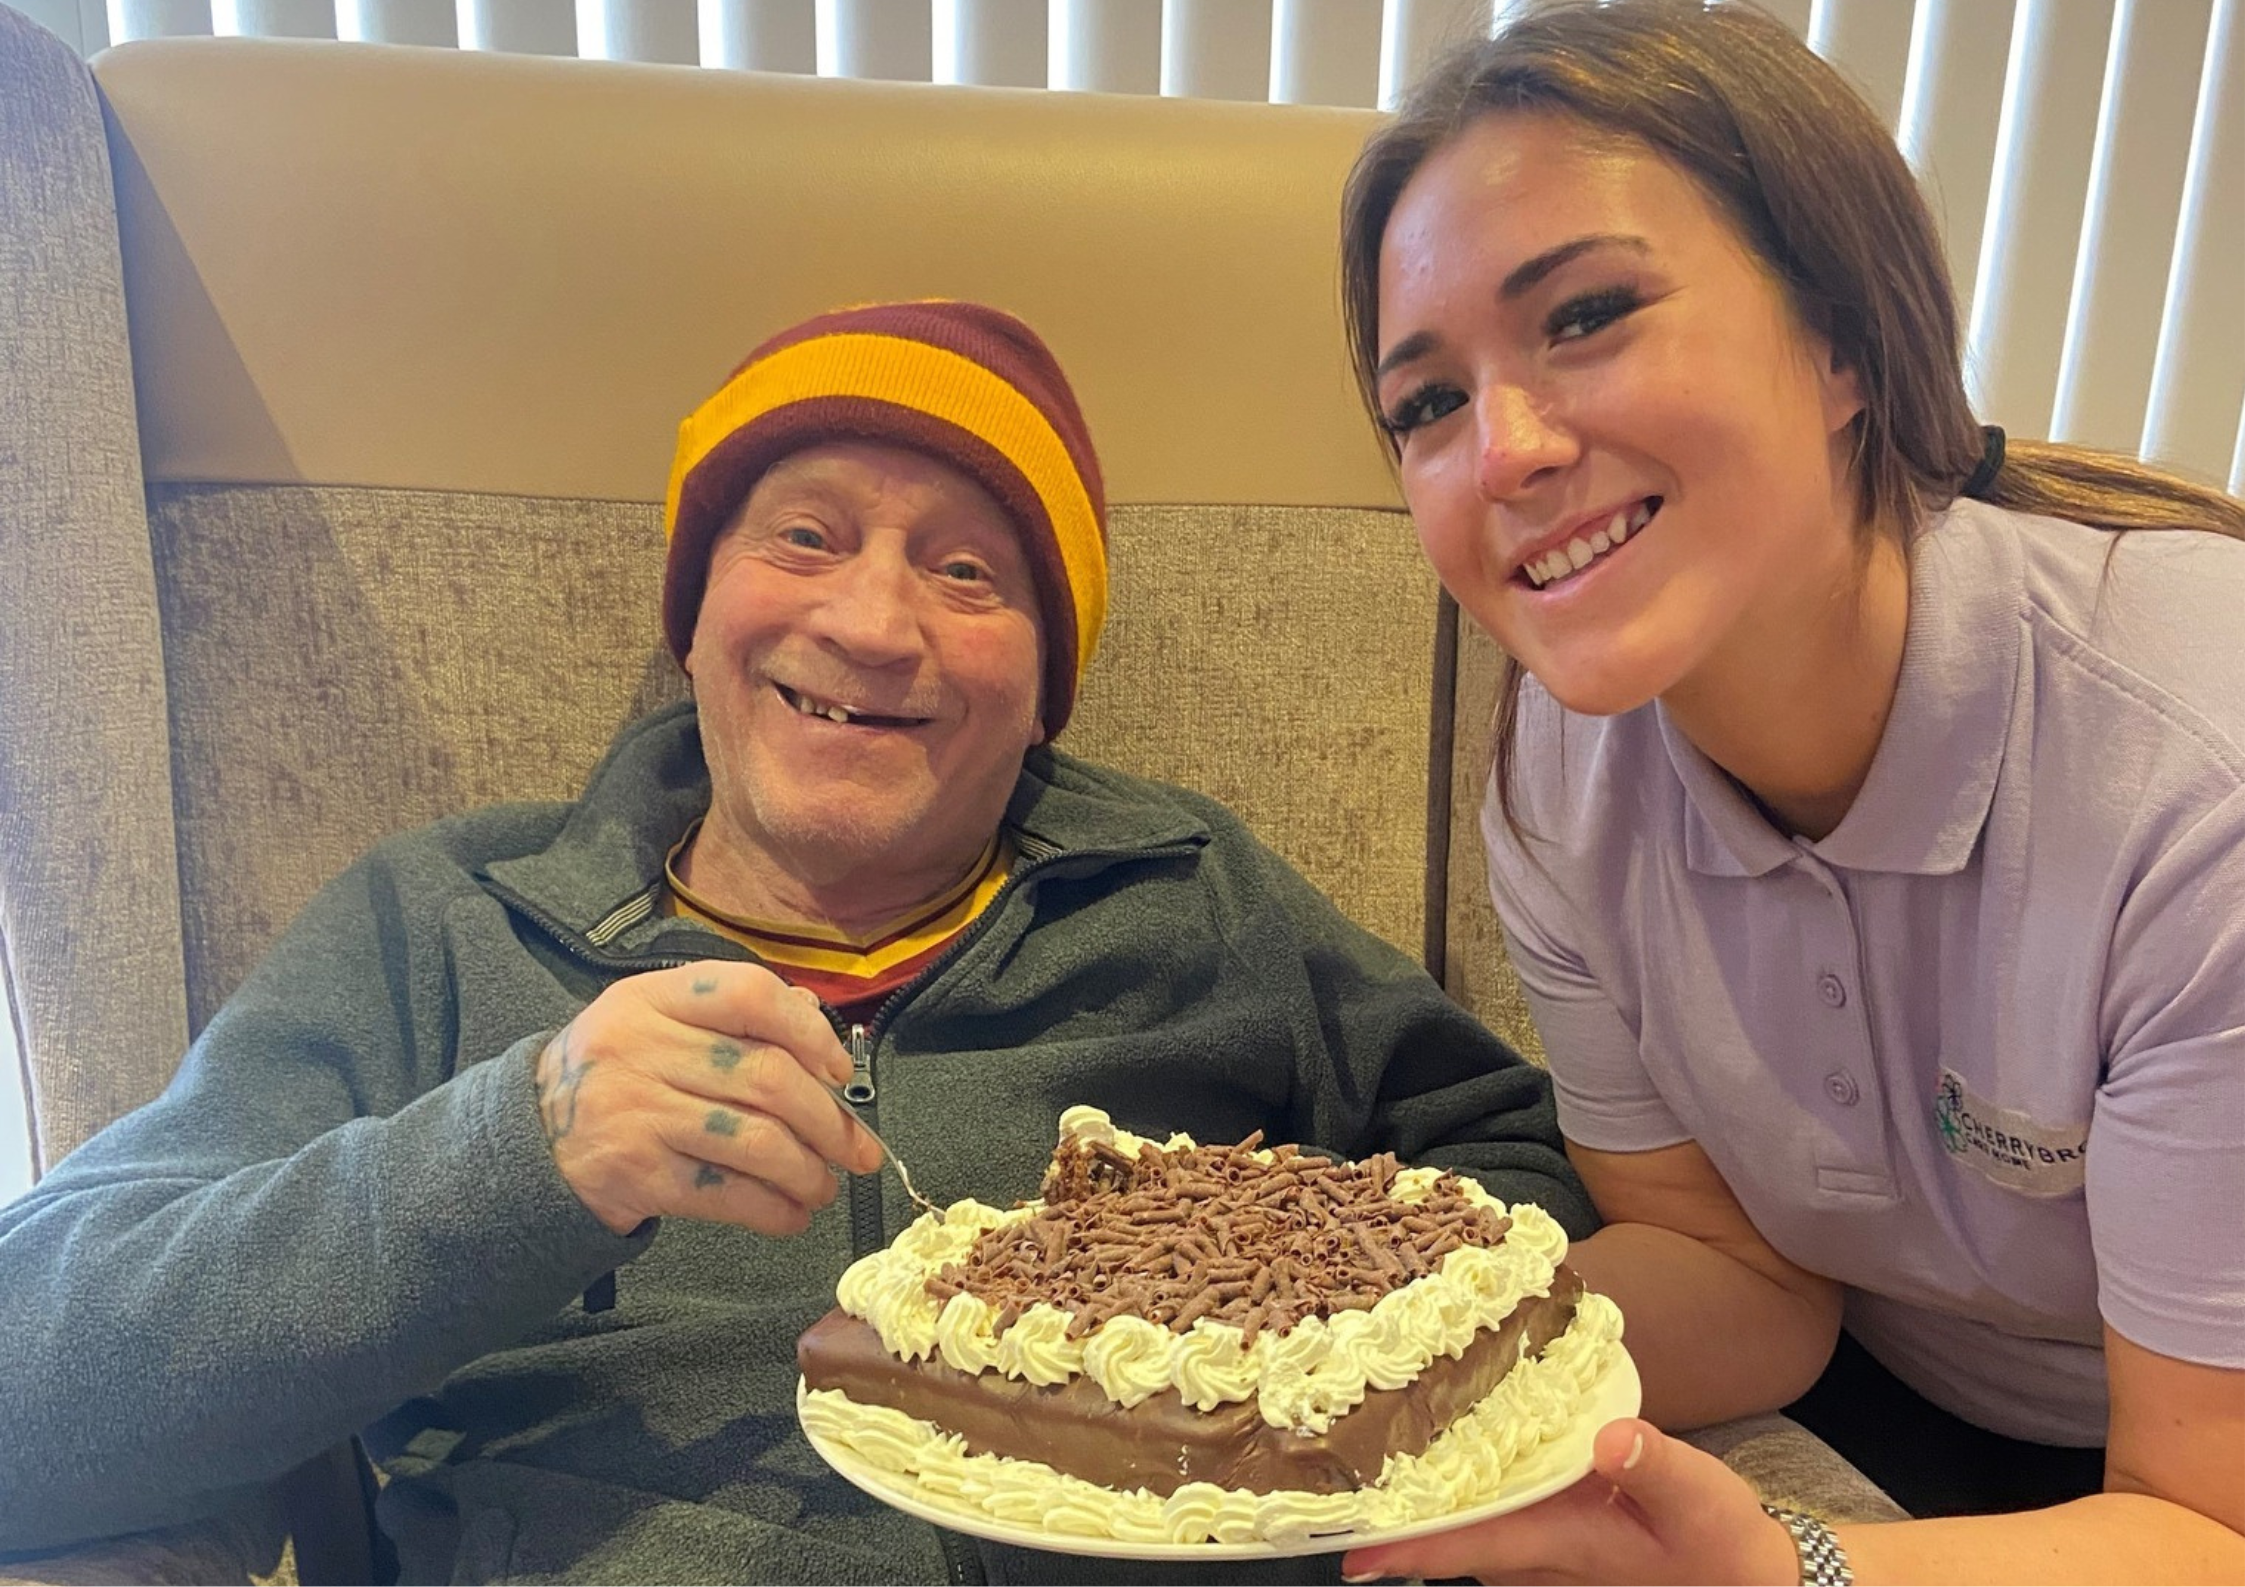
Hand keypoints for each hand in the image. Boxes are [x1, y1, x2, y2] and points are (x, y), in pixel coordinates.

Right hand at [532, 960, 883, 1235]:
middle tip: (858, 1148)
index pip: (750, 994)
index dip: (810, 1033)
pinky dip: (773, 1209)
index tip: (839, 1071)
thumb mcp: (653, 1020)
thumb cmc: (614, 1074)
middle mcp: (642, 1048)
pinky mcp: (637, 1175)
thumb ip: (730, 1012)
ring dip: (809, 1172)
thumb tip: (814, 1021)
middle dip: (830, 1121)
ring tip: (825, 1186)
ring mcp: (637, 1113)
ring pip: (757, 1142)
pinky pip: (727, 1195)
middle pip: (768, 1079)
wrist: (526, 1141)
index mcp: (651, 997)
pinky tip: (791, 1214)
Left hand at [1340, 1419, 1801, 1584]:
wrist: (1752, 1583)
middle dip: (1399, 1516)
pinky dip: (1464, 1496)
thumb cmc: (1722, 1543)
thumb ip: (1656, 1465)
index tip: (1350, 1550)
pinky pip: (1490, 1525)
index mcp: (1565, 1544)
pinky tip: (1445, 1453)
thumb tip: (1611, 1436)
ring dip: (1427, 1504)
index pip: (1469, 1547)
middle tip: (1336, 1471)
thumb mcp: (1702, 1500)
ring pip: (1467, 1534)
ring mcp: (1542, 1560)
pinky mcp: (1551, 1547)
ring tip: (1373, 1450)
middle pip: (1451, 1539)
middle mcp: (1539, 1562)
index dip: (1409, 1548)